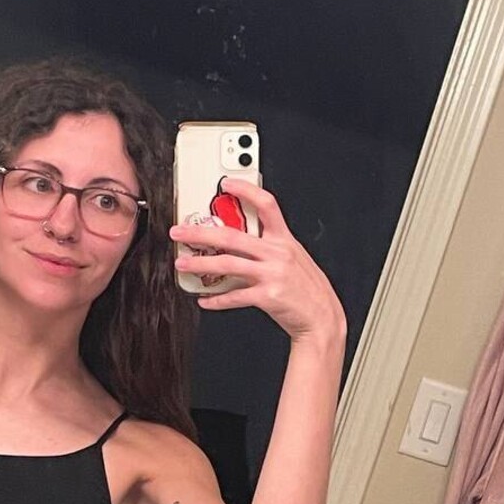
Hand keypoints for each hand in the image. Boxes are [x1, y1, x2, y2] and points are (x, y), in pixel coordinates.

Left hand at [170, 177, 345, 344]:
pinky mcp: (267, 296)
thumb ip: (272, 246)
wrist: (322, 318)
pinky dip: (217, 300)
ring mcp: (271, 274)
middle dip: (200, 233)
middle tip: (180, 232)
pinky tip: (205, 300)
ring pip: (227, 264)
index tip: (226, 184)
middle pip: (232, 236)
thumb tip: (242, 241)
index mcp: (284, 240)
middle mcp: (277, 254)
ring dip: (200, 264)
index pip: (266, 204)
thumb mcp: (295, 258)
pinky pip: (235, 296)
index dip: (246, 190)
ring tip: (183, 265)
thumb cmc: (308, 290)